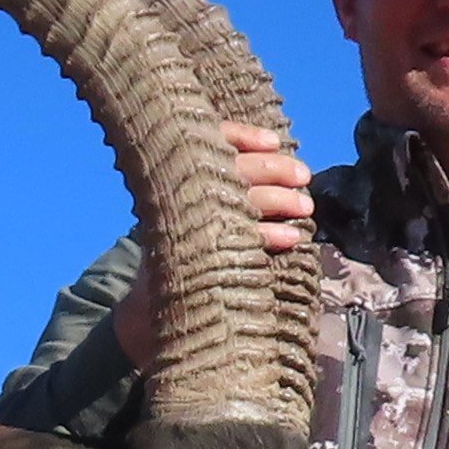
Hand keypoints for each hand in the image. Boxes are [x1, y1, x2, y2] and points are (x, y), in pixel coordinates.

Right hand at [114, 123, 312, 366]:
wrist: (142, 310)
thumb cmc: (175, 252)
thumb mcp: (185, 212)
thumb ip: (216, 186)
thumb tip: (273, 167)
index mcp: (174, 173)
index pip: (209, 140)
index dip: (243, 137)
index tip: (273, 142)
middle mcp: (178, 193)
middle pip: (233, 165)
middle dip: (273, 168)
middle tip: (302, 174)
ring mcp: (188, 224)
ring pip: (245, 198)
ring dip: (281, 200)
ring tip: (306, 206)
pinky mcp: (200, 257)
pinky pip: (246, 239)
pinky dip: (273, 235)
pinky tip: (292, 236)